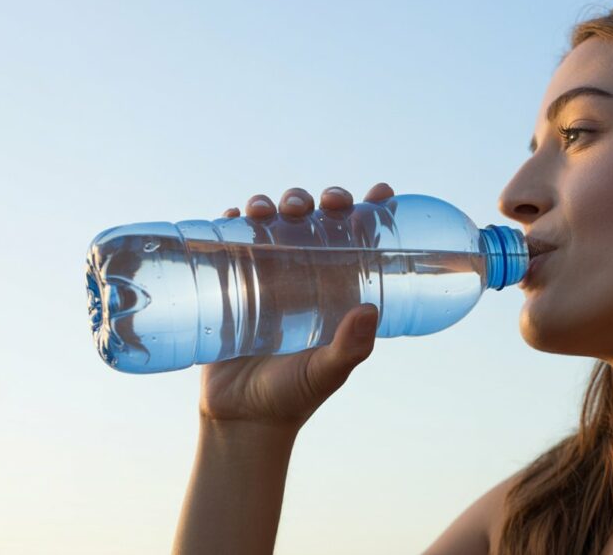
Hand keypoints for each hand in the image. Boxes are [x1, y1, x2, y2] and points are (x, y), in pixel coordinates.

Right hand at [201, 183, 395, 429]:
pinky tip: (234, 214)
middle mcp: (307, 276)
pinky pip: (230, 240)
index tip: (381, 192)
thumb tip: (369, 310)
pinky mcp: (231, 283)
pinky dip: (231, 220)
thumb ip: (349, 348)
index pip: (360, 240)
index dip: (372, 210)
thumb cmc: (293, 397)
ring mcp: (268, 276)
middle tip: (321, 204)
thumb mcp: (327, 371)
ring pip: (275, 222)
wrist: (241, 420)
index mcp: (339, 289)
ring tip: (268, 208)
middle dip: (320, 200)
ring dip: (275, 202)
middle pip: (317, 221)